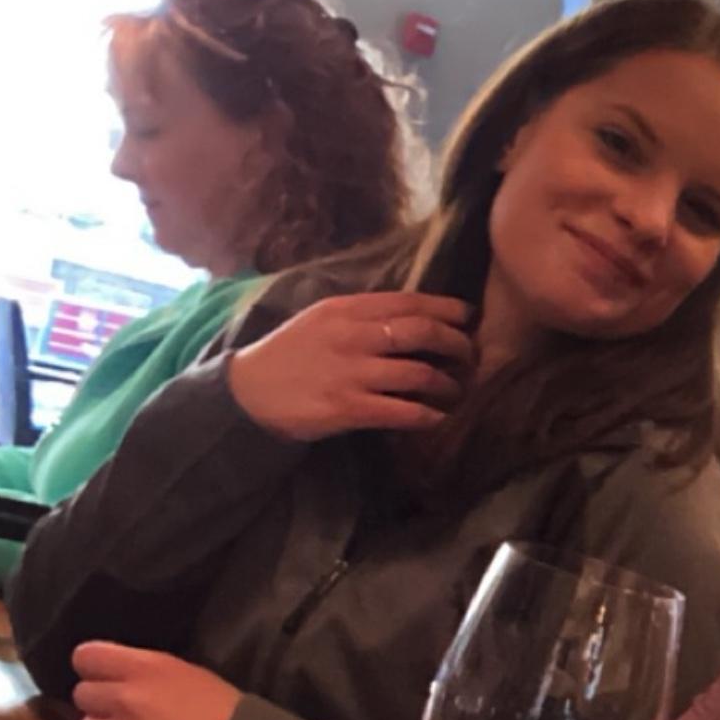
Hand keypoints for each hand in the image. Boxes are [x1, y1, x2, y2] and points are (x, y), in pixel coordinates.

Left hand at [68, 641, 243, 719]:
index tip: (107, 675)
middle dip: (102, 702)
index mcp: (144, 668)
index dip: (94, 666)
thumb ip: (145, 670)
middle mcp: (124, 699)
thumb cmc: (226, 712)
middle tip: (127, 710)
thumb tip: (117, 675)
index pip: (85, 657)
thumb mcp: (186, 673)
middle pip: (82, 694)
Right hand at [226, 290, 473, 441]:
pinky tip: (438, 418)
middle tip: (471, 355)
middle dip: (456, 343)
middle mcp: (352, 335)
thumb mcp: (321, 320)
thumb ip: (362, 315)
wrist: (249, 393)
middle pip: (422, 332)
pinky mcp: (348, 407)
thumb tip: (411, 315)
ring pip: (419, 373)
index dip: (446, 308)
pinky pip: (402, 411)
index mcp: (346, 309)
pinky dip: (427, 415)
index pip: (408, 301)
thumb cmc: (289, 354)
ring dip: (447, 383)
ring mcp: (351, 372)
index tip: (469, 316)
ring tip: (456, 389)